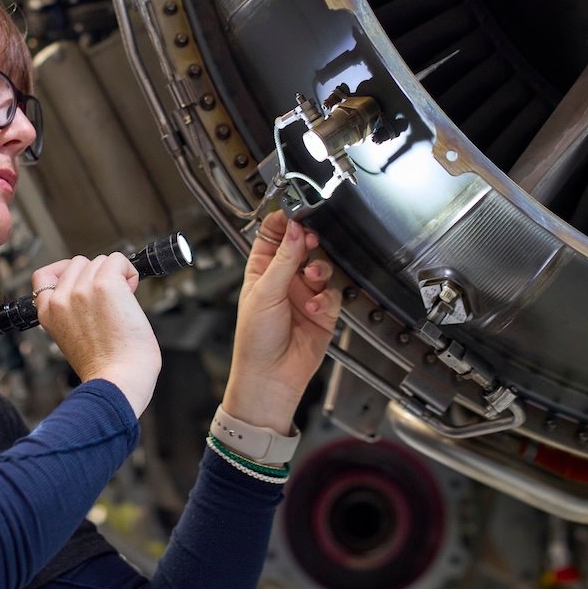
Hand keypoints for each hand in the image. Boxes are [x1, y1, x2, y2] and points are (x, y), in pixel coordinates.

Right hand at [31, 253, 161, 417]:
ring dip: (116, 275)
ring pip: (101, 260)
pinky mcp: (106, 285)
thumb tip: (91, 286)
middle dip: (97, 276)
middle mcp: (61, 298)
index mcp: (48, 313)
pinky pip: (119, 260)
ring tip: (122, 303)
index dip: (65, 273)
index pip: (42, 276)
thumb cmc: (105, 367)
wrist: (117, 381)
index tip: (81, 282)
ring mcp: (82, 289)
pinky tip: (132, 292)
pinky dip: (129, 271)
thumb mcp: (71, 337)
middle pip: (79, 263)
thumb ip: (71, 311)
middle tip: (111, 302)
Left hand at [222, 213, 340, 434]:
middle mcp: (284, 280)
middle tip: (311, 240)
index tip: (295, 211)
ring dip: (320, 270)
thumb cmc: (255, 340)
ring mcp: (304, 295)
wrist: (270, 377)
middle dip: (308, 242)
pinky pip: (333, 294)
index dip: (284, 222)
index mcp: (262, 271)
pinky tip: (315, 308)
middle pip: (302, 247)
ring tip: (313, 277)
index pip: (273, 235)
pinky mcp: (323, 312)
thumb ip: (283, 260)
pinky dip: (326, 298)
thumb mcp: (265, 293)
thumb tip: (293, 229)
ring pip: (322, 267)